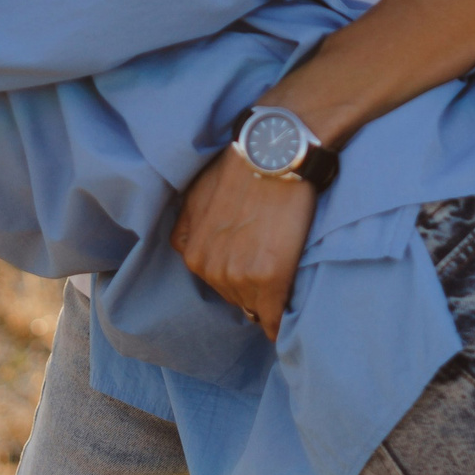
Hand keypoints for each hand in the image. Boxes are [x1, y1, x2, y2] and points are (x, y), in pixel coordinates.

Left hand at [170, 148, 317, 339]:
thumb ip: (188, 226)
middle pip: (235, 297)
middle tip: (270, 265)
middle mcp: (210, 270)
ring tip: (283, 279)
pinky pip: (274, 319)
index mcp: (192, 253)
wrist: (275, 153)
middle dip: (250, 286)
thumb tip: (191, 244)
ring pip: (255, 307)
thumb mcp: (196, 194)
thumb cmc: (240, 167)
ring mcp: (239, 276)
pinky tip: (285, 320)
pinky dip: (279, 321)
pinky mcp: (270, 278)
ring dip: (267, 300)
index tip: (252, 266)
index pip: (215, 283)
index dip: (236, 273)